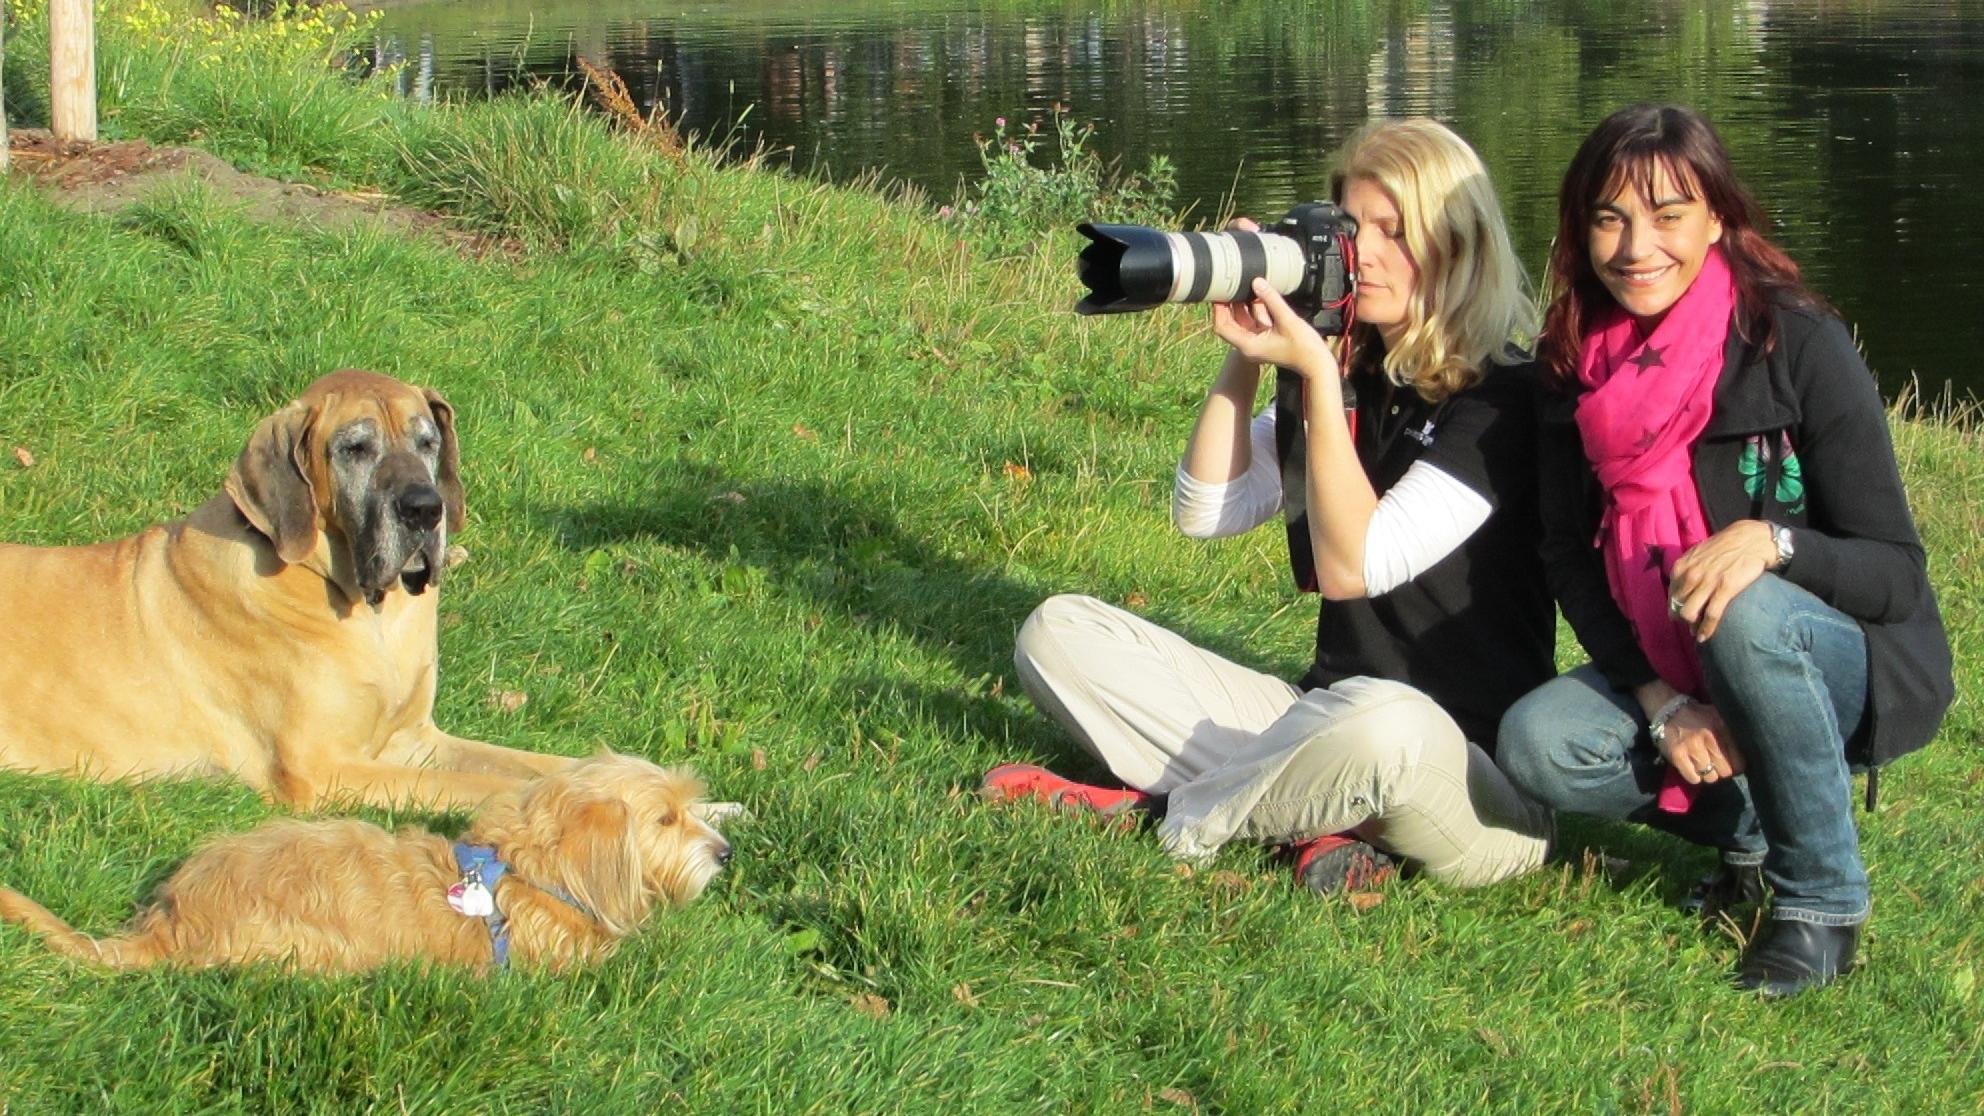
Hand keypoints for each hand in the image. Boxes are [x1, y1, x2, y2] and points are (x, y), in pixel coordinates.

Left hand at [1209, 278, 1340, 381]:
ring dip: (1243, 304)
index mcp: (1248, 345)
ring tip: (1244, 285)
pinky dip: (1256, 309)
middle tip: (1229, 285)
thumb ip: (1271, 300)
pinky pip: (1256, 321)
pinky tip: (1259, 294)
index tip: (1218, 293)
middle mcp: (1249, 345)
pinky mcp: (1267, 338)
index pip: (1223, 326)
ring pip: (1244, 320)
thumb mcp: (1287, 320)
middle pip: (1230, 322)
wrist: (1317, 364)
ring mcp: (1258, 342)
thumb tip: (1257, 282)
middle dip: (1229, 304)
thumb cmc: (1304, 348)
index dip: (1219, 309)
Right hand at [1655, 701, 1746, 783]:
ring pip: (1710, 777)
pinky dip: (1694, 776)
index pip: (1739, 761)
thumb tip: (1747, 753)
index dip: (1737, 766)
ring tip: (1704, 765)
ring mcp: (1692, 748)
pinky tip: (1693, 767)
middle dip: (1722, 770)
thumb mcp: (1718, 717)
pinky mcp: (1677, 756)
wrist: (1668, 709)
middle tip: (1717, 765)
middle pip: (1725, 771)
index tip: (1732, 764)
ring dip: (1708, 774)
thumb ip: (1732, 734)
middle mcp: (1709, 738)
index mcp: (1722, 728)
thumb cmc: (1698, 715)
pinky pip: (1693, 778)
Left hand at [1668, 520, 1777, 640]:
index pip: (1671, 595)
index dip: (1674, 608)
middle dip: (1682, 619)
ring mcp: (1707, 582)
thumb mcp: (1698, 553)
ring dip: (1692, 626)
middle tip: (1690, 625)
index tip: (1679, 615)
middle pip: (1678, 606)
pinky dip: (1706, 629)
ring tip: (1697, 632)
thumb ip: (1687, 569)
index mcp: (1682, 566)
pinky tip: (1705, 637)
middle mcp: (1691, 575)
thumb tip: (1681, 587)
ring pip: (1690, 613)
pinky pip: (1711, 615)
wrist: (1751, 539)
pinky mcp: (1725, 589)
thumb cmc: (1725, 546)